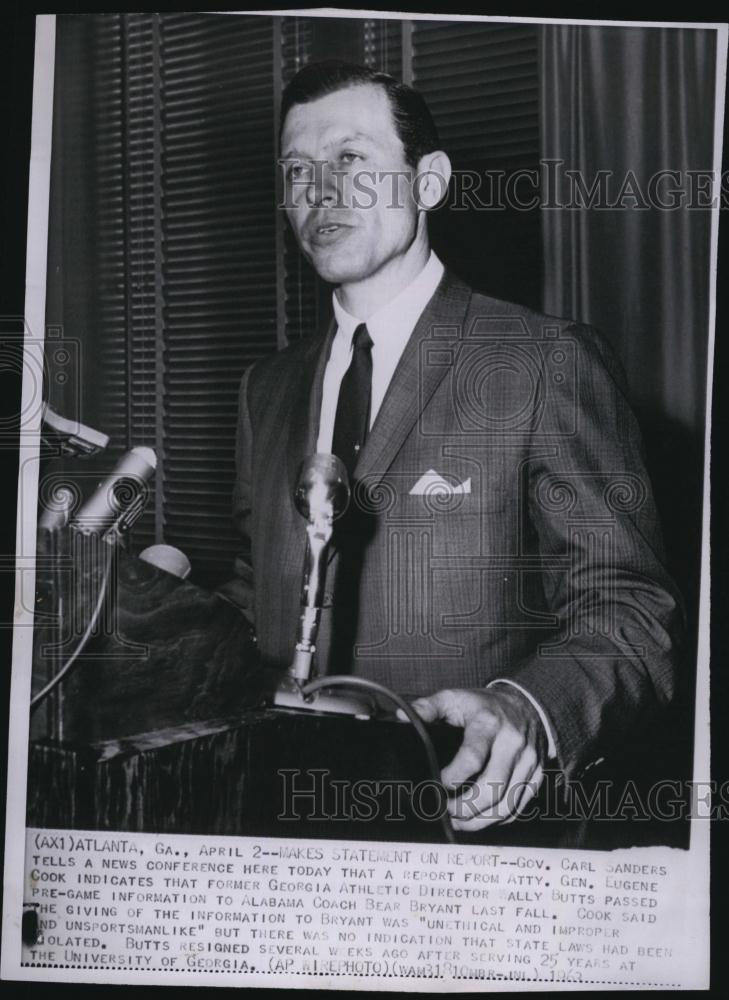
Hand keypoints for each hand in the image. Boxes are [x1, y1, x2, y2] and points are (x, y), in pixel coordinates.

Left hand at [409, 686, 547, 830]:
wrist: (527, 705)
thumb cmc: (485, 705)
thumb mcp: (455, 698)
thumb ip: (429, 707)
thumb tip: (403, 717)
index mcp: (489, 724)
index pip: (472, 758)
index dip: (452, 778)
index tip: (438, 786)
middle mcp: (512, 743)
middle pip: (492, 788)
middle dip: (465, 807)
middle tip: (446, 812)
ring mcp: (528, 761)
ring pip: (507, 803)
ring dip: (480, 820)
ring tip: (460, 821)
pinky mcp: (536, 775)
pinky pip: (519, 806)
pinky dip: (498, 819)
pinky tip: (480, 819)